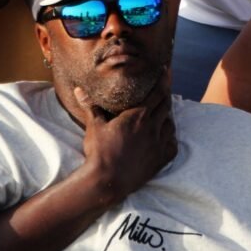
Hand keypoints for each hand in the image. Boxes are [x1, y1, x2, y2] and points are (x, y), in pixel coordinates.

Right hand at [71, 79, 176, 205]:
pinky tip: (165, 137)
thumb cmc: (99, 151)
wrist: (107, 181)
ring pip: (170, 124)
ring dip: (167, 117)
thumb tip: (79, 90)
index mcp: (138, 115)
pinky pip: (172, 145)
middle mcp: (152, 127)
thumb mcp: (94, 126)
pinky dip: (170, 138)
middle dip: (166, 95)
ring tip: (163, 113)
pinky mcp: (160, 160)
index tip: (166, 70)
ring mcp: (158, 144)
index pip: (157, 92)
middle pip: (166, 105)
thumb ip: (90, 106)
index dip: (163, 80)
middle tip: (165, 88)